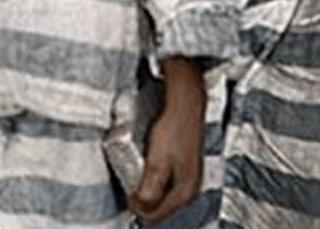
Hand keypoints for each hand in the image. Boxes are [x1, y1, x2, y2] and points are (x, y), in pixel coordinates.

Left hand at [132, 57, 206, 223]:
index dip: (137, 207)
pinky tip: (150, 168)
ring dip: (149, 191)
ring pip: (163, 197)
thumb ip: (149, 190)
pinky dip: (155, 181)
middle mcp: (191, 189)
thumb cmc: (174, 129)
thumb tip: (140, 207)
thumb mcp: (156, 162)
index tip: (128, 193)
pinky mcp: (186, 168)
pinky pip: (167, 185)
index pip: (156, 215)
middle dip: (144, 201)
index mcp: (186, 191)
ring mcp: (190, 178)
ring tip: (139, 174)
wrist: (185, 104)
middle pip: (160, 208)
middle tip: (131, 185)